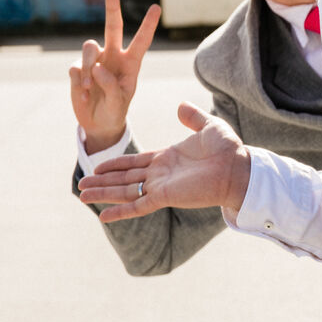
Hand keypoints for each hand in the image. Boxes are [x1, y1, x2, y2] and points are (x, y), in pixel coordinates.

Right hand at [69, 0, 160, 153]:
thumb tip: (98, 67)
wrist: (98, 122)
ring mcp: (95, 60)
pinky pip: (75, 67)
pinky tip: (82, 93)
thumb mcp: (119, 102)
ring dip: (87, 66)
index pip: (142, 41)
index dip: (148, 24)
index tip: (157, 7)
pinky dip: (78, 81)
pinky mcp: (78, 68)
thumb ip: (111, 85)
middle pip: (112, 26)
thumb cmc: (115, 109)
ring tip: (88, 87)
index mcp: (131, 62)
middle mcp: (113, 56)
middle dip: (112, 7)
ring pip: (89, 47)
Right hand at [78, 103, 251, 218]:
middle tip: (81, 183)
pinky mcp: (166, 197)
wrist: (239, 166)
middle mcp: (161, 174)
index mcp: (168, 159)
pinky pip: (138, 206)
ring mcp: (162, 187)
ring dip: (103, 193)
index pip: (135, 163)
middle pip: (125, 178)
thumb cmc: (228, 149)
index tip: (98, 166)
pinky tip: (103, 216)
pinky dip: (120, 211)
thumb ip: (193, 117)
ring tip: (82, 194)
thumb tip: (181, 105)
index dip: (116, 164)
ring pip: (126, 191)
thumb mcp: (209, 126)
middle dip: (103, 181)